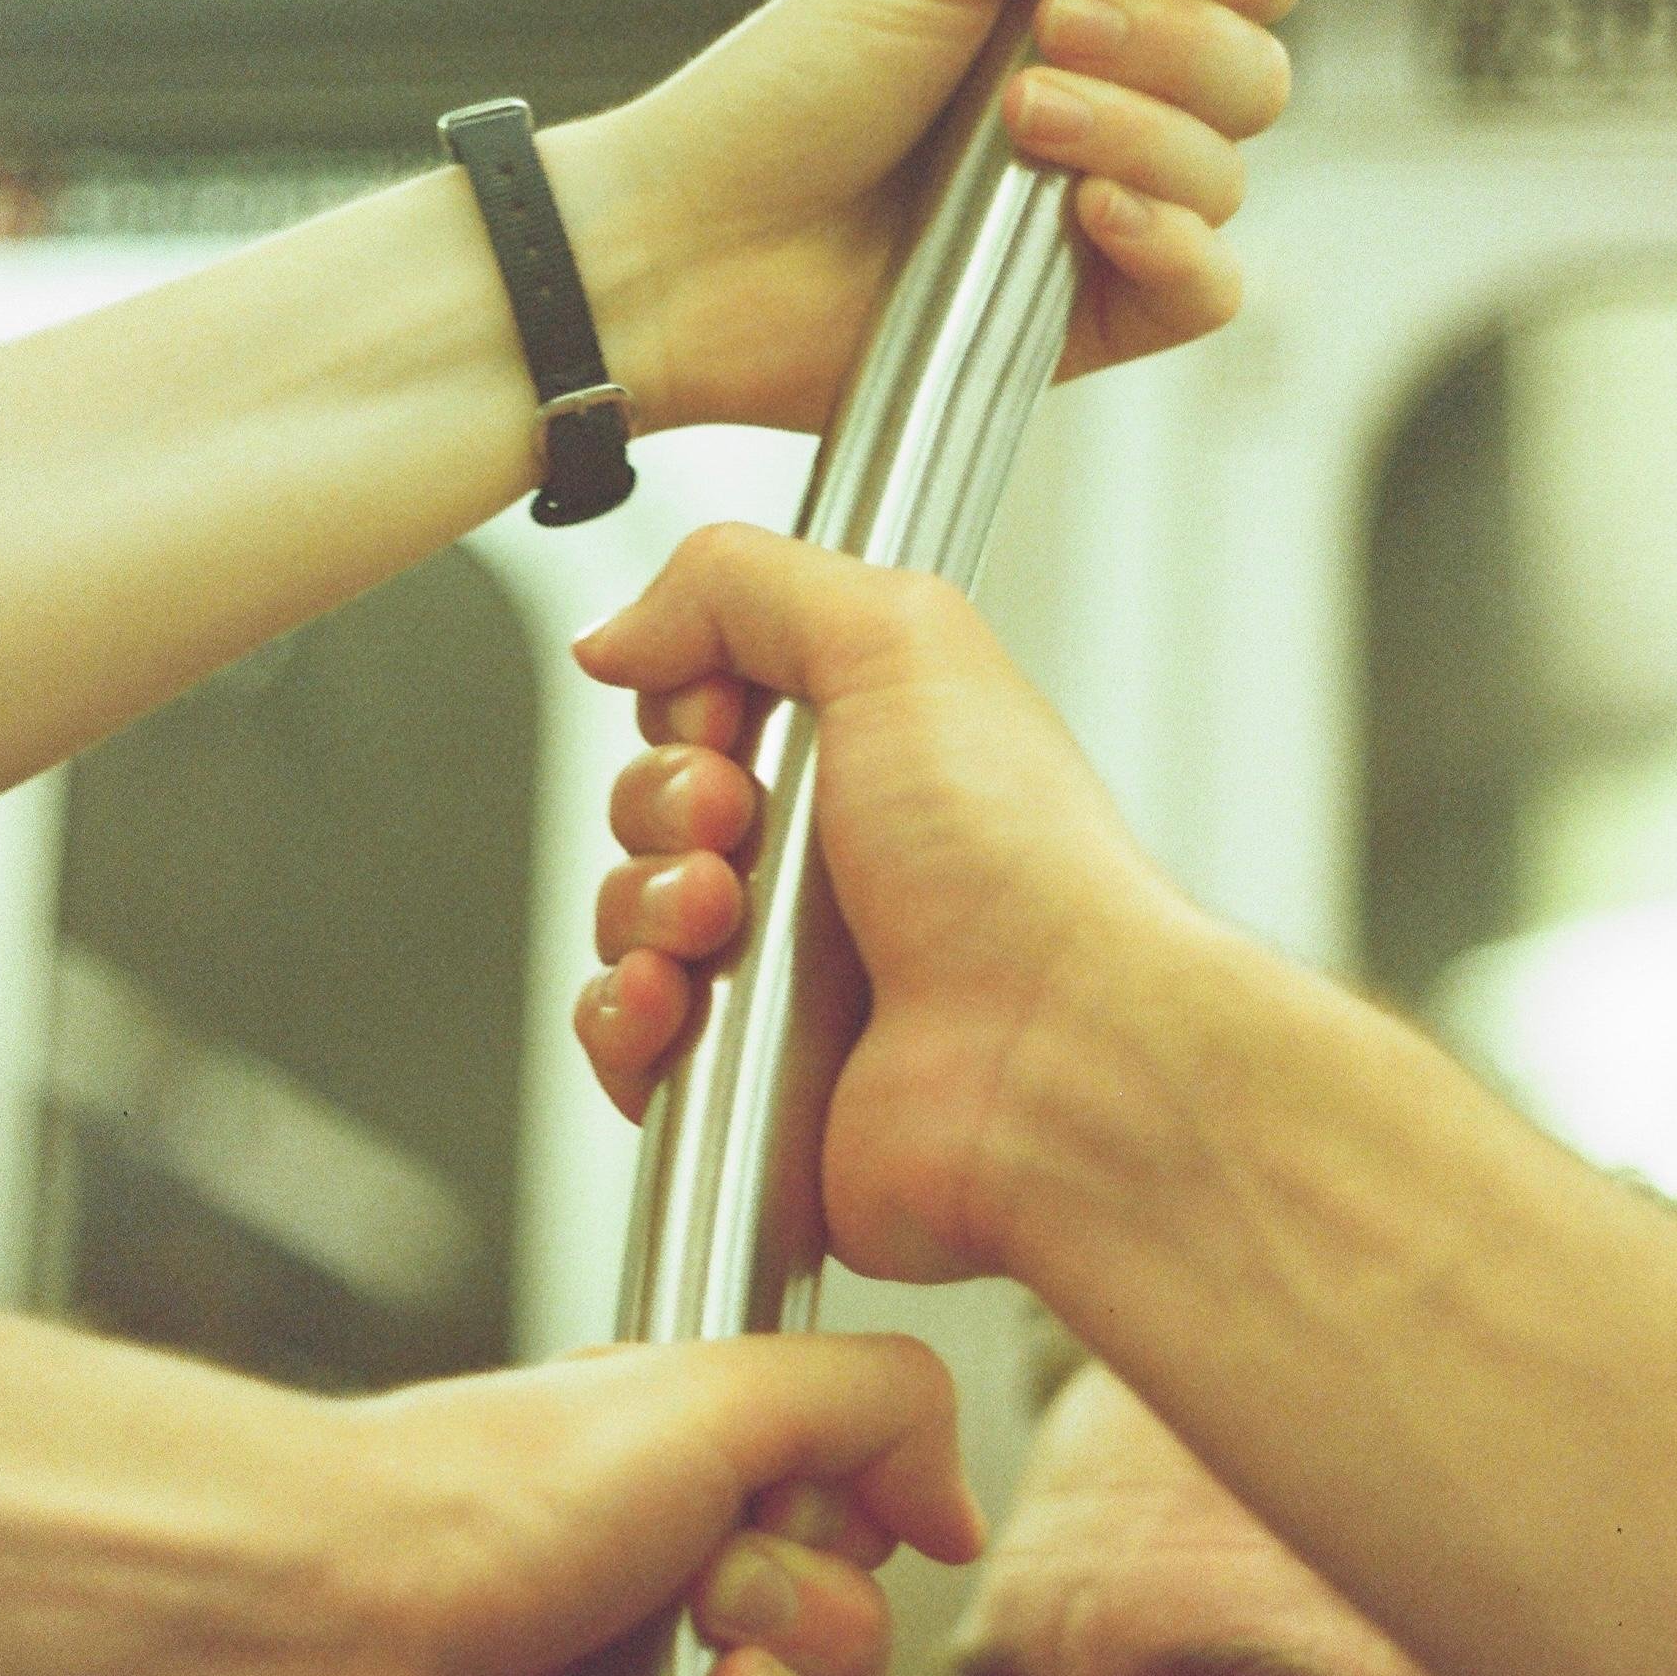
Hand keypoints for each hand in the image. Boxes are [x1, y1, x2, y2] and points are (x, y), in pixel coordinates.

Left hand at [197, 1329, 976, 1675]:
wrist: (331, 1643)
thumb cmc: (477, 1502)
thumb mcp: (716, 1383)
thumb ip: (878, 1400)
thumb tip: (956, 1503)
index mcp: (687, 1495)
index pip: (858, 1536)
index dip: (841, 1541)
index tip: (772, 1523)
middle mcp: (670, 1614)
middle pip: (862, 1656)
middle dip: (819, 1638)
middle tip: (709, 1613)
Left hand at [558, 0, 1297, 435]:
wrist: (694, 248)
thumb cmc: (778, 99)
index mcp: (1074, 2)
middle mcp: (1102, 109)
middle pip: (1251, 71)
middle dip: (1167, 42)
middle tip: (1048, 37)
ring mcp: (1095, 218)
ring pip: (1228, 174)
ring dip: (1139, 133)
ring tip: (1020, 126)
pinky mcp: (1080, 321)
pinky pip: (1208, 292)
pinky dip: (1172, 244)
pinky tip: (1088, 215)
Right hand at [573, 528, 1201, 1281]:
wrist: (1057, 1053)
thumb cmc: (1022, 870)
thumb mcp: (896, 641)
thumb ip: (740, 585)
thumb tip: (619, 635)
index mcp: (870, 760)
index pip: (702, 708)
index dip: (689, 707)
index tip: (729, 721)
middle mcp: (829, 869)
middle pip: (650, 810)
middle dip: (664, 806)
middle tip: (737, 824)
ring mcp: (785, 984)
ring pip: (624, 921)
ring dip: (644, 908)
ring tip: (722, 921)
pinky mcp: (748, 1090)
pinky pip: (620, 1041)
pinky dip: (627, 1018)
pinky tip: (681, 1002)